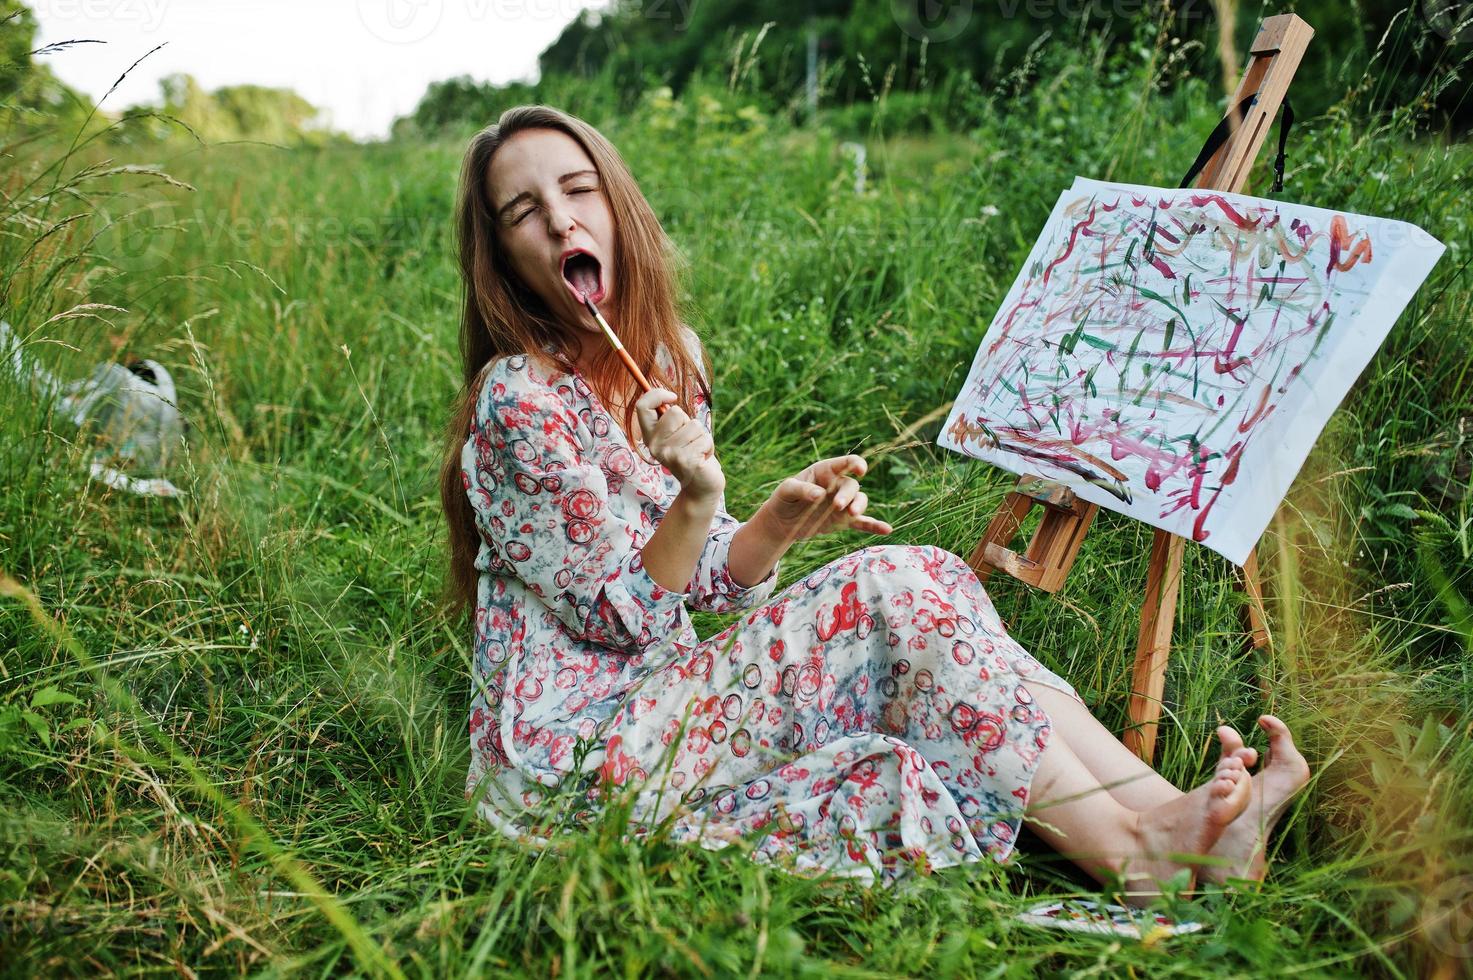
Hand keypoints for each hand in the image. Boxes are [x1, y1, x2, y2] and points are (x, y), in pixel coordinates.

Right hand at [635, 387, 724, 500]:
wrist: (700, 486)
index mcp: (650, 436)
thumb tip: (668, 396)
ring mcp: (670, 454)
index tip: (672, 397)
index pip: (642, 406)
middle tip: (689, 440)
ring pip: (694, 425)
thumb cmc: (691, 454)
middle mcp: (655, 445)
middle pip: (675, 412)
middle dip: (689, 422)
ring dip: (701, 436)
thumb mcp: (677, 434)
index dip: (657, 394)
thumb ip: (671, 419)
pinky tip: (702, 458)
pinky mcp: (686, 461)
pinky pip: (705, 438)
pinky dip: (709, 446)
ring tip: (697, 451)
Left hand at [758, 454, 892, 542]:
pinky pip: (862, 523)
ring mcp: (843, 504)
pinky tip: (887, 530)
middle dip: (848, 495)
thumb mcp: (786, 491)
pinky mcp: (843, 521)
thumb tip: (819, 494)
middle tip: (837, 506)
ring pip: (860, 501)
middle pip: (852, 486)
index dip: (855, 464)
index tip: (860, 470)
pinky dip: (874, 526)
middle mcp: (837, 486)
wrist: (782, 522)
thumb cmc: (783, 499)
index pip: (845, 463)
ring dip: (860, 506)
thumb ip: (801, 489)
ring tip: (852, 514)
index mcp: (825, 472)